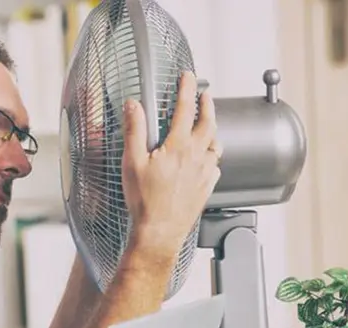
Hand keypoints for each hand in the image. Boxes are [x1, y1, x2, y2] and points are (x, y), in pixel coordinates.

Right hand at [120, 71, 220, 252]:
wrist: (159, 232)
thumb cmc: (145, 201)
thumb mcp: (131, 162)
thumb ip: (134, 131)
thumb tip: (133, 106)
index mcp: (178, 147)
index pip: (185, 109)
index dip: (187, 89)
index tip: (188, 77)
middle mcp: (196, 157)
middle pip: (208, 123)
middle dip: (207, 105)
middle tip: (205, 95)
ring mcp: (205, 173)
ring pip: (215, 144)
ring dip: (212, 130)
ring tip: (207, 125)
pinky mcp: (207, 188)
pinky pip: (216, 166)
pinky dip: (213, 156)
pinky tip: (208, 158)